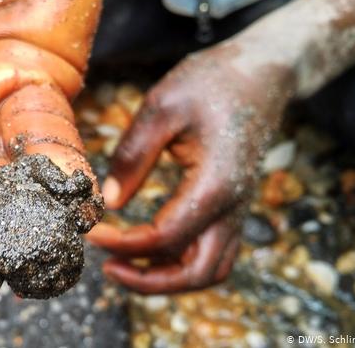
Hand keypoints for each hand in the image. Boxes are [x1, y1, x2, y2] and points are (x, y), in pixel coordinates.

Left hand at [86, 43, 292, 292]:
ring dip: (167, 278)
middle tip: (107, 267)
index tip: (92, 233)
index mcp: (215, 184)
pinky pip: (213, 251)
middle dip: (149, 280)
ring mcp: (237, 209)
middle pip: (198, 273)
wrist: (262, 73)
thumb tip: (109, 201)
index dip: (124, 243)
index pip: (166, 237)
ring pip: (210, 269)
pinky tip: (147, 245)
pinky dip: (181, 261)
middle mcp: (233, 206)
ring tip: (124, 263)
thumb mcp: (162, 106)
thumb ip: (134, 156)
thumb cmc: (212, 82)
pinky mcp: (232, 205)